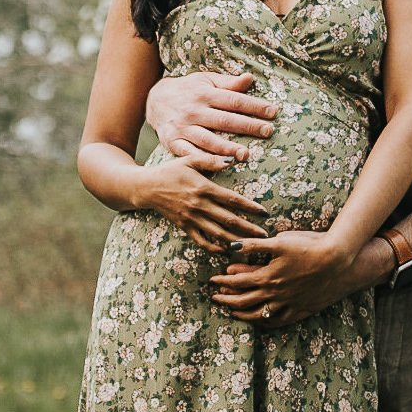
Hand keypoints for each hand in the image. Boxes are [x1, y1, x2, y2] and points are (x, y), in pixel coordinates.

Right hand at [140, 159, 268, 252]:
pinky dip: (214, 248)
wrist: (147, 187)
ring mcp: (191, 218)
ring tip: (250, 246)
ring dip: (235, 240)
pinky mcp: (184, 227)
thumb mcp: (190, 160)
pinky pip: (201, 241)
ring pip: (218, 233)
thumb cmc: (171, 171)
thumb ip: (211, 161)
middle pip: (229, 220)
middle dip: (249, 229)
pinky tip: (226, 250)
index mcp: (204, 188)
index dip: (250, 207)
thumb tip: (232, 160)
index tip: (264, 212)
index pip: (232, 200)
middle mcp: (199, 205)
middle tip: (265, 235)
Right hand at [147, 71, 279, 171]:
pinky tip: (218, 167)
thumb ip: (228, 83)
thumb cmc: (188, 90)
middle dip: (247, 126)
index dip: (254, 106)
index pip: (234, 100)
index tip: (273, 112)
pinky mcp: (173, 142)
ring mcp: (183, 128)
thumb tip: (250, 79)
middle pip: (224, 120)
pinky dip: (202, 161)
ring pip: (207, 140)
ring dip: (227, 148)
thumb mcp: (206, 81)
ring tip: (246, 155)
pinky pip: (189, 154)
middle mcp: (194, 111)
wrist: (155, 99)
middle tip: (268, 132)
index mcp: (205, 94)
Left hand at [208, 230, 376, 326]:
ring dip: (243, 314)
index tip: (212, 281)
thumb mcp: (280, 241)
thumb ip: (254, 245)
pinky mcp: (301, 309)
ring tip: (233, 313)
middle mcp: (275, 294)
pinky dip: (266, 322)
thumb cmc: (309, 246)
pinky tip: (261, 320)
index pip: (238, 282)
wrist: (337, 261)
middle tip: (215, 299)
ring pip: (260, 315)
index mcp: (267, 276)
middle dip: (227, 301)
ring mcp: (288, 304)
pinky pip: (279, 321)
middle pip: (244, 302)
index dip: (223, 282)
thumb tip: (231, 246)